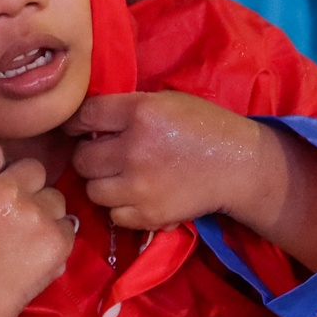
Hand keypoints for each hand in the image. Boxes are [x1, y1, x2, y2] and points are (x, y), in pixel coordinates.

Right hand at [0, 142, 75, 314]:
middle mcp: (10, 193)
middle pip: (34, 168)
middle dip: (27, 185)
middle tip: (17, 209)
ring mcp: (38, 216)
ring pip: (55, 197)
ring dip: (45, 211)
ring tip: (28, 235)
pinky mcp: (59, 239)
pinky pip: (67, 226)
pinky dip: (55, 237)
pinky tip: (36, 252)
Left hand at [65, 90, 261, 229]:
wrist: (239, 165)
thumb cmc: (203, 125)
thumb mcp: (164, 101)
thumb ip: (127, 109)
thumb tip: (86, 121)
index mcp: (140, 113)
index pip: (84, 116)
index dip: (77, 123)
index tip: (80, 129)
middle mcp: (134, 149)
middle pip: (82, 159)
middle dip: (90, 156)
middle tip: (104, 156)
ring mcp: (140, 186)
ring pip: (93, 190)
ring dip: (102, 184)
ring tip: (120, 177)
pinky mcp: (149, 215)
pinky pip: (113, 214)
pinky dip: (120, 207)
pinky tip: (136, 195)